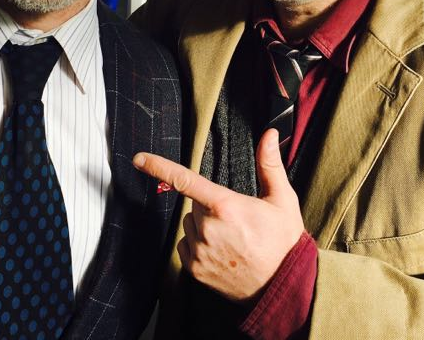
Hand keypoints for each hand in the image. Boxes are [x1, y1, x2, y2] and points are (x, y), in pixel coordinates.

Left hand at [133, 129, 304, 301]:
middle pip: (195, 204)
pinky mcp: (195, 270)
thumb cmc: (284, 242)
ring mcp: (200, 252)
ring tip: (232, 237)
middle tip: (237, 219)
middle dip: (210, 205)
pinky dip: (197, 244)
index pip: (185, 180)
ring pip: (189, 224)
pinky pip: (185, 245)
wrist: (284, 288)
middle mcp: (208, 229)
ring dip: (203, 225)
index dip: (159, 166)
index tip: (139, 158)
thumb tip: (270, 135)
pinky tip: (222, 251)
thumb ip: (270, 164)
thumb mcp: (282, 200)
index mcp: (226, 206)